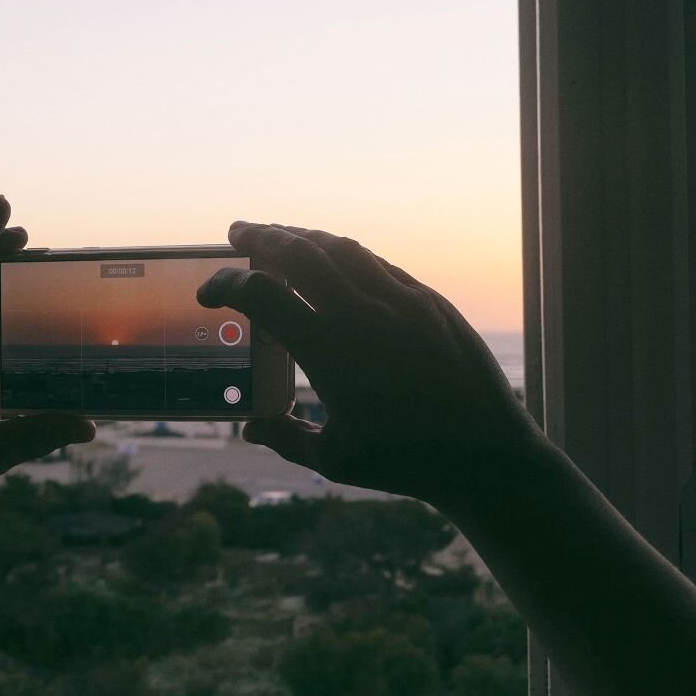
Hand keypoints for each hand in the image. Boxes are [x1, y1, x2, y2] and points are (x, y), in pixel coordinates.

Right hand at [197, 222, 551, 506]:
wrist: (485, 455)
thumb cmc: (405, 462)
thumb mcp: (334, 459)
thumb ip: (286, 438)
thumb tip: (252, 427)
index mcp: (328, 351)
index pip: (261, 296)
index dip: (226, 286)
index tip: (209, 293)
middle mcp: (362, 314)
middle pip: (299, 253)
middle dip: (261, 237)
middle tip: (238, 233)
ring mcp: (401, 301)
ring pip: (342, 248)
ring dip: (305, 237)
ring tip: (284, 238)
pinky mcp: (431, 302)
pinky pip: (379, 264)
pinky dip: (347, 255)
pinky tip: (338, 262)